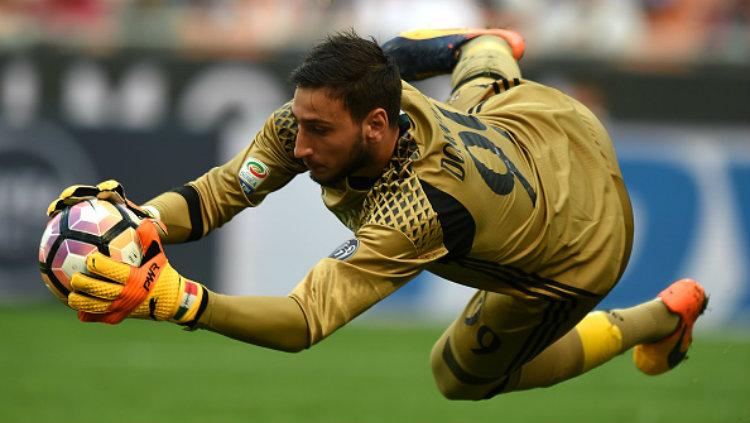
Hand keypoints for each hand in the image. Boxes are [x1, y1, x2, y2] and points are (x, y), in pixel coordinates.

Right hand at [47, 179, 153, 219]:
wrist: (135, 226)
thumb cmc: (144, 225)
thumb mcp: (151, 224)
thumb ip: (154, 224)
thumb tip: (163, 228)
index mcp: (118, 201)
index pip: (114, 191)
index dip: (109, 189)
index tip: (104, 191)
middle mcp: (102, 202)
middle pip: (88, 193)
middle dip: (77, 193)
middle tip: (67, 197)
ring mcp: (91, 208)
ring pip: (75, 204)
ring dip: (62, 205)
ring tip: (52, 212)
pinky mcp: (83, 216)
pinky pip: (70, 221)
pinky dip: (60, 227)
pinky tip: (51, 238)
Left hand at [67, 218, 207, 325]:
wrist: (169, 300)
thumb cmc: (161, 273)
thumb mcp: (158, 254)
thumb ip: (149, 238)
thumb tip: (142, 220)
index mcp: (135, 279)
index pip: (114, 272)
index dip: (100, 265)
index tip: (90, 258)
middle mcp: (128, 296)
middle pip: (101, 291)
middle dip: (85, 284)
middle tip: (75, 277)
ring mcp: (122, 309)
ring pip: (96, 307)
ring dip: (81, 302)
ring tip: (71, 295)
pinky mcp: (119, 318)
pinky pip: (99, 317)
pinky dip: (87, 314)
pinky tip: (77, 309)